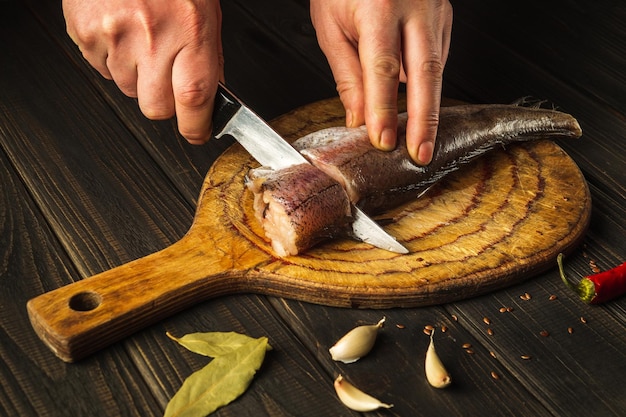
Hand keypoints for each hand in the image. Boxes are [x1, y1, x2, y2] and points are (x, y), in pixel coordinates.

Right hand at [63, 0, 222, 143]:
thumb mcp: (205, 13)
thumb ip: (208, 58)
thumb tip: (210, 99)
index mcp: (190, 30)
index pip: (194, 98)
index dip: (196, 126)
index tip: (198, 133)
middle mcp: (152, 36)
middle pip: (155, 108)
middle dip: (163, 103)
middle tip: (166, 79)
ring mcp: (115, 36)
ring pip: (127, 89)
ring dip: (137, 77)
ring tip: (141, 40)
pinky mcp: (86, 33)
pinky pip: (101, 69)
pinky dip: (111, 59)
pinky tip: (121, 32)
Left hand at [310, 0, 452, 164]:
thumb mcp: (331, 25)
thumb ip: (347, 74)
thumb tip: (358, 118)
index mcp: (379, 7)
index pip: (382, 67)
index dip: (383, 108)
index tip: (383, 140)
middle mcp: (415, 7)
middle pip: (425, 72)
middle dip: (424, 120)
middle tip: (421, 154)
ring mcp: (435, 10)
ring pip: (437, 67)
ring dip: (430, 109)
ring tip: (422, 142)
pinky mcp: (444, 17)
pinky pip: (439, 57)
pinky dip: (428, 85)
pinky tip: (422, 105)